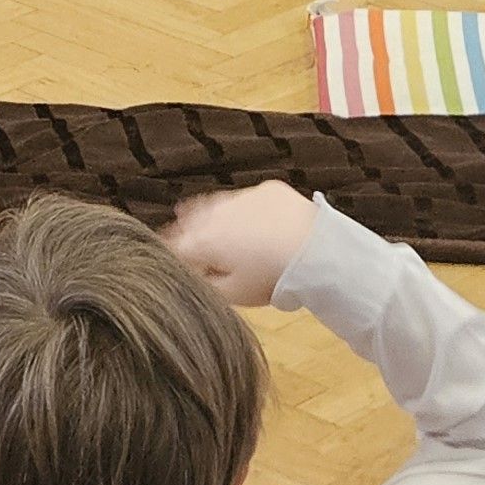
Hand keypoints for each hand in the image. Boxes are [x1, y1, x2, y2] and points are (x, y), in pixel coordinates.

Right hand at [165, 174, 318, 303]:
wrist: (314, 250)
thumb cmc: (271, 278)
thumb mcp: (233, 295)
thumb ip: (206, 285)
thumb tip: (194, 279)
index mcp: (204, 240)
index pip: (174, 245)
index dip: (171, 253)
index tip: (171, 259)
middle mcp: (216, 213)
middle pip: (192, 220)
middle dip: (188, 231)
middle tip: (190, 244)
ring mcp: (242, 197)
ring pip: (218, 205)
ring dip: (214, 217)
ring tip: (219, 230)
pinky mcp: (267, 190)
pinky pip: (247, 199)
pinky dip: (245, 210)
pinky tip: (253, 222)